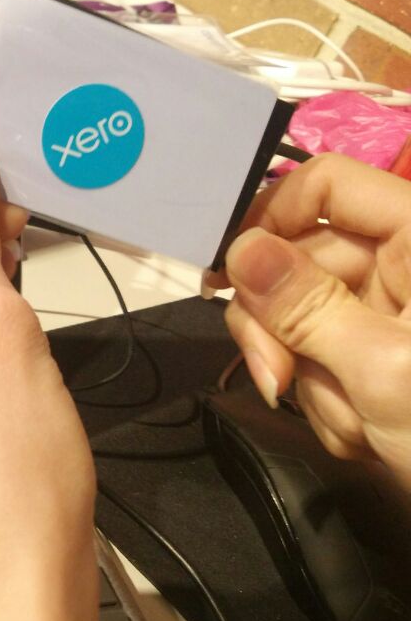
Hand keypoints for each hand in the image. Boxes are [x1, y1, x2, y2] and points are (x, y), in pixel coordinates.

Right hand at [208, 153, 410, 490]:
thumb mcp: (384, 372)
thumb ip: (305, 306)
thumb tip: (240, 249)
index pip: (324, 184)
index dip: (269, 217)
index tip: (228, 277)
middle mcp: (404, 264)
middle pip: (298, 258)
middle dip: (279, 326)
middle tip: (275, 380)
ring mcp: (393, 313)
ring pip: (299, 316)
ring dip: (309, 377)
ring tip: (355, 428)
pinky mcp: (383, 356)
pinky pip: (321, 358)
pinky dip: (331, 400)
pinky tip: (366, 436)